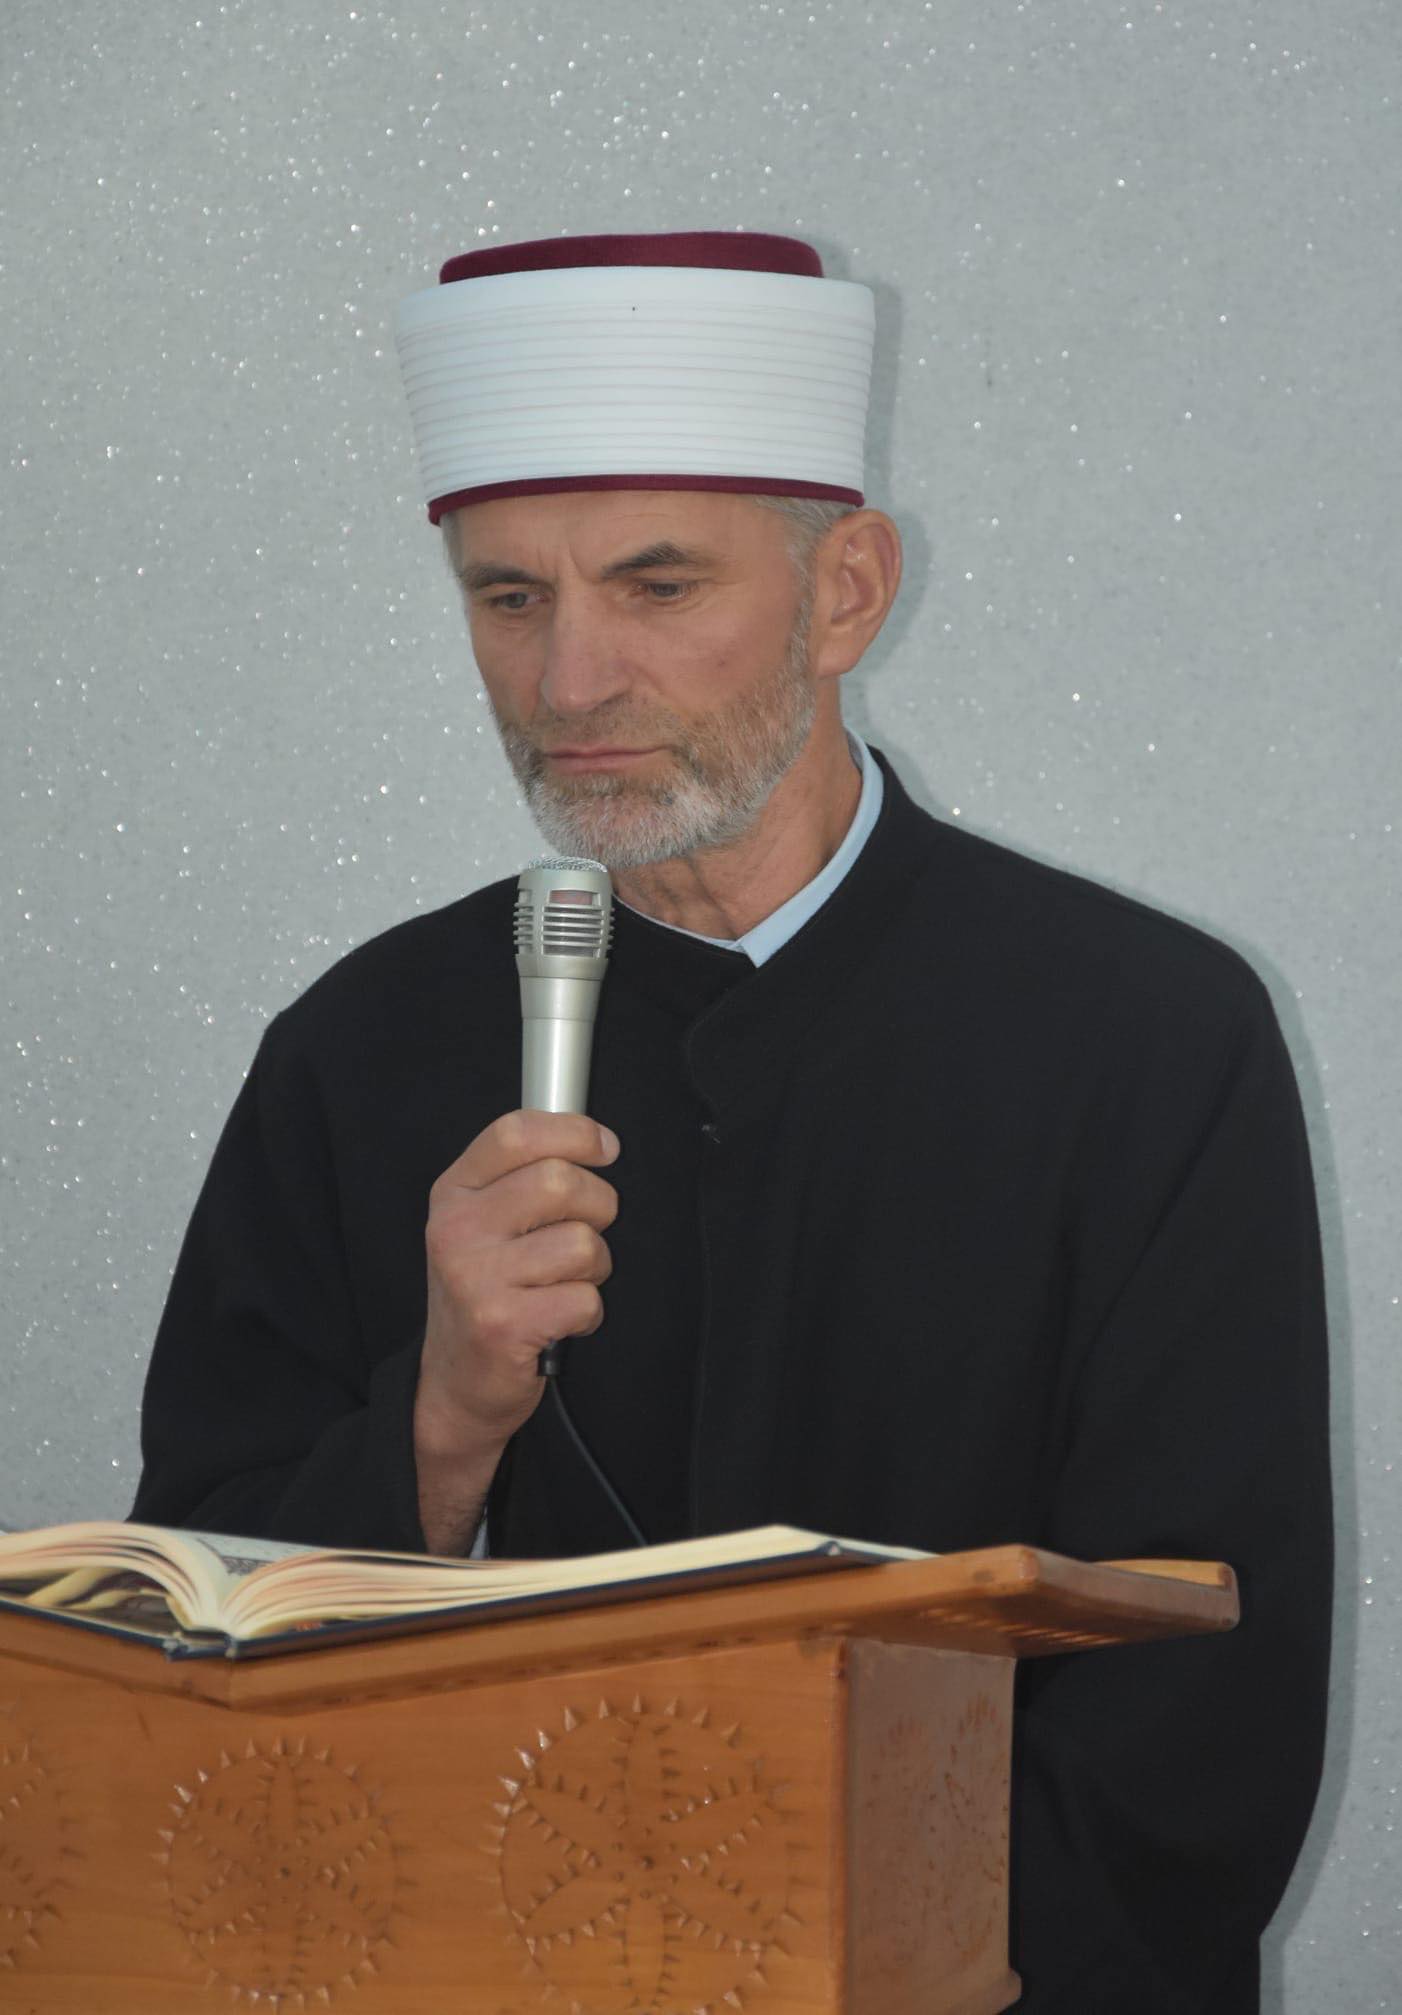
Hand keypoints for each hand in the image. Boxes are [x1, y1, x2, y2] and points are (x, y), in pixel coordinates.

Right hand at [415, 1109, 620, 1465]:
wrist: (454, 1383)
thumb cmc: (485, 1293)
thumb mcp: (482, 1224)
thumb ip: (521, 1178)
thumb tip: (593, 1140)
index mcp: (454, 1193)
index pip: (516, 1133)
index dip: (575, 1132)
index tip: (605, 1148)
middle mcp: (457, 1228)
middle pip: (560, 1180)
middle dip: (598, 1206)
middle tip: (586, 1232)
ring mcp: (476, 1277)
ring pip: (583, 1243)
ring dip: (595, 1267)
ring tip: (566, 1284)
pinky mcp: (503, 1324)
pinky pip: (585, 1298)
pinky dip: (588, 1312)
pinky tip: (560, 1320)